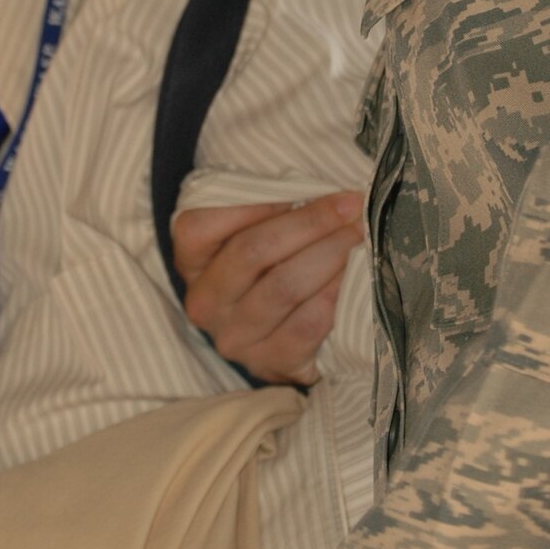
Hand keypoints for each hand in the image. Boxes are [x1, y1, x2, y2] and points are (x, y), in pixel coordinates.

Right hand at [173, 194, 363, 384]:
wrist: (282, 341)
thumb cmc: (269, 269)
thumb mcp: (251, 233)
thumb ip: (266, 209)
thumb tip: (314, 185)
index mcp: (191, 260)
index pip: (202, 224)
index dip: (253, 202)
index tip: (302, 186)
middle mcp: (204, 302)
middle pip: (253, 251)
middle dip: (310, 222)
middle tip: (351, 206)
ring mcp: (233, 338)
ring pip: (284, 286)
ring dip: (330, 254)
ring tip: (358, 235)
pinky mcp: (269, 363)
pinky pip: (307, 324)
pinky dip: (334, 294)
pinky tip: (352, 275)